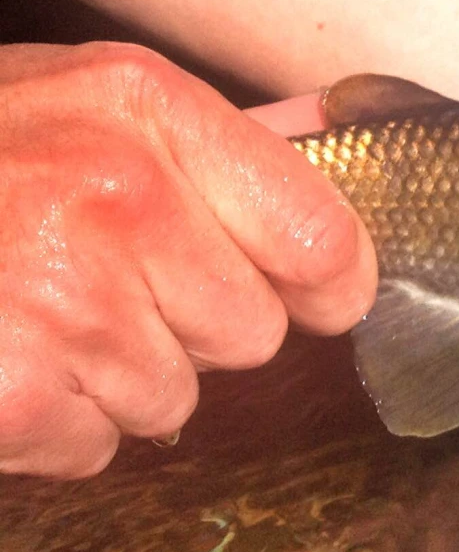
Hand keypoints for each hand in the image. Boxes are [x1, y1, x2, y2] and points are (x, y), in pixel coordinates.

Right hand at [0, 43, 378, 477]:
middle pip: (249, 333)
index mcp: (143, 110)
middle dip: (185, 328)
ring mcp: (61, 296)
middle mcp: (115, 195)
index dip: (321, 286)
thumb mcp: (73, 102)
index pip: (322, 238)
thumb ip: (213, 138)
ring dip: (110, 381)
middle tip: (89, 284)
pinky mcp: (16, 391)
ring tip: (25, 317)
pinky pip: (94, 448)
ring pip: (174, 401)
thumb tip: (335, 131)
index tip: (305, 296)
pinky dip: (47, 429)